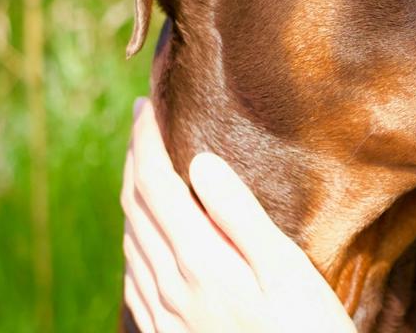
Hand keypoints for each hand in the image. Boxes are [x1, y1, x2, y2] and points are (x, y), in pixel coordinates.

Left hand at [121, 98, 355, 332]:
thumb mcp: (286, 270)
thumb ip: (239, 215)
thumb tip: (200, 163)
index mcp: (199, 263)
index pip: (154, 185)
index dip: (143, 140)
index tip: (144, 103)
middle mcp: (170, 289)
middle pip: (133, 209)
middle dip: (132, 159)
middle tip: (139, 122)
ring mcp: (164, 318)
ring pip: (129, 243)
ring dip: (129, 197)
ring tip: (140, 166)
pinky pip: (134, 279)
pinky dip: (134, 241)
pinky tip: (146, 238)